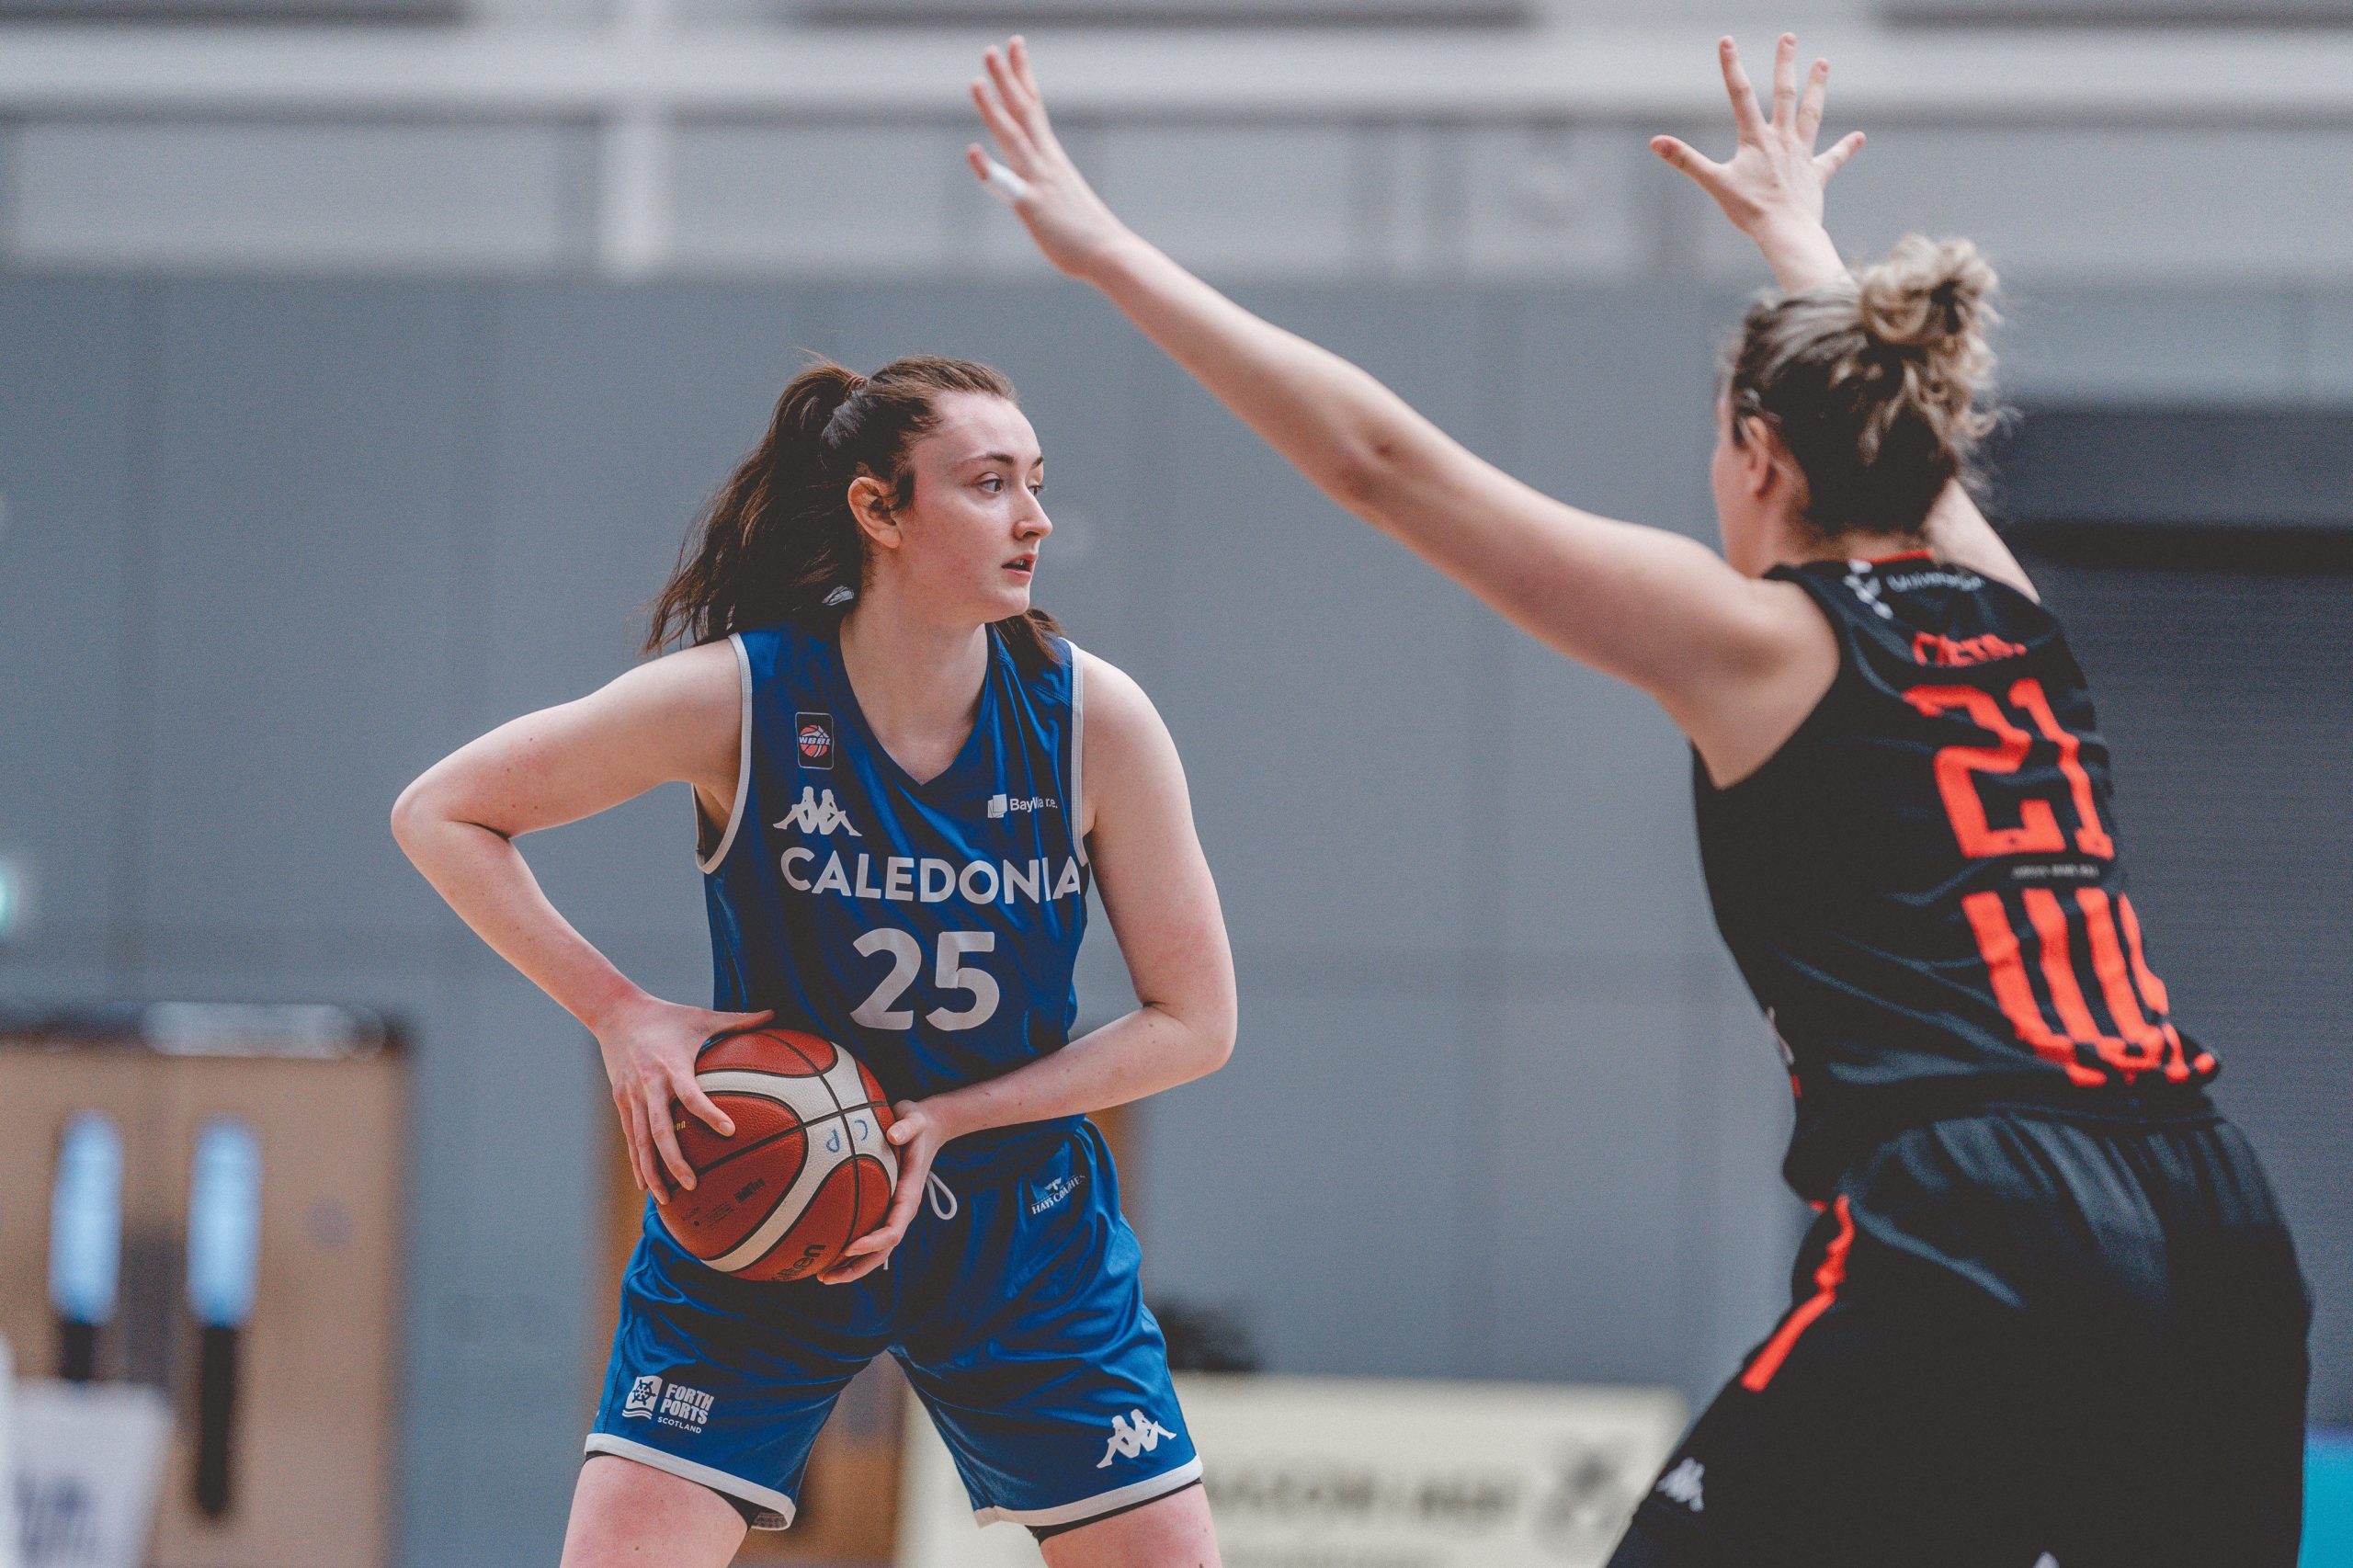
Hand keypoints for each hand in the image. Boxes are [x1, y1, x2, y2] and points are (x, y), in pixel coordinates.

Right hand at [593, 997, 770, 1203]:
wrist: (616, 1012)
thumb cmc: (666, 1015)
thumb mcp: (702, 1016)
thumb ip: (738, 1020)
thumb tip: (774, 1013)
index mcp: (671, 1066)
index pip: (691, 1094)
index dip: (709, 1113)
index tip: (730, 1131)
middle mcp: (649, 1085)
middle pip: (659, 1129)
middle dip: (674, 1160)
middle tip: (693, 1184)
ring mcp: (631, 1096)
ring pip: (640, 1141)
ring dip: (651, 1171)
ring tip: (666, 1200)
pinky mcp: (621, 1102)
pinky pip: (630, 1137)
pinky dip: (637, 1162)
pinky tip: (645, 1186)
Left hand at [818, 1099, 951, 1284]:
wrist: (928, 1126)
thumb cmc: (918, 1123)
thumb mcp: (916, 1119)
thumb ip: (907, 1126)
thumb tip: (892, 1133)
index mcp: (909, 1196)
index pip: (894, 1229)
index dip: (873, 1242)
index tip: (850, 1246)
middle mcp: (901, 1210)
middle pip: (882, 1251)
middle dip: (856, 1267)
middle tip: (825, 1276)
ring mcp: (891, 1211)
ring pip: (874, 1250)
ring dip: (850, 1266)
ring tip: (821, 1275)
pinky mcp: (882, 1206)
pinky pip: (867, 1234)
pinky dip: (848, 1250)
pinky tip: (825, 1252)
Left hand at [967, 36, 1134, 280]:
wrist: (1110, 253)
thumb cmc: (1089, 234)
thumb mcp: (1064, 200)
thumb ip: (1048, 186)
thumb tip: (1042, 186)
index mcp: (1052, 158)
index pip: (1034, 107)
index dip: (1022, 75)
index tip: (1015, 47)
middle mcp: (1046, 161)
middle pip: (1024, 110)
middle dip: (1007, 78)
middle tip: (993, 48)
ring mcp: (1039, 181)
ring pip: (1013, 137)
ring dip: (994, 108)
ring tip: (977, 81)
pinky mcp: (1032, 206)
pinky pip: (1007, 184)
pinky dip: (989, 167)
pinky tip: (972, 149)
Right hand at [1650, 34, 1863, 290]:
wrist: (1786, 232)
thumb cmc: (1749, 210)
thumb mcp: (1713, 183)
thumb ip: (1685, 160)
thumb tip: (1655, 142)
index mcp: (1756, 139)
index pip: (1741, 95)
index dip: (1732, 67)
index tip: (1727, 41)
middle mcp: (1782, 140)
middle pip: (1784, 94)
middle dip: (1784, 64)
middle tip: (1788, 37)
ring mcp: (1801, 156)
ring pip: (1811, 114)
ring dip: (1816, 87)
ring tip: (1822, 62)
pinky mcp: (1816, 175)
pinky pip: (1833, 158)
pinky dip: (1847, 147)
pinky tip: (1860, 137)